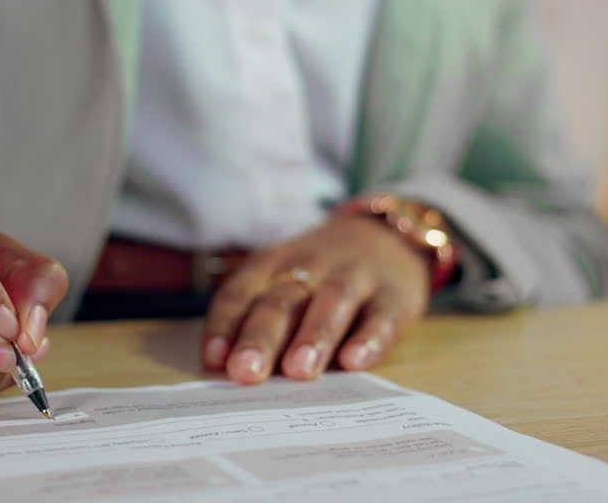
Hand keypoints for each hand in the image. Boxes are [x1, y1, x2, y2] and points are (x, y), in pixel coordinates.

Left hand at [202, 216, 429, 383]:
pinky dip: (368, 340)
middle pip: (280, 301)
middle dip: (261, 338)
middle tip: (246, 372)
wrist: (383, 236)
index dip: (225, 325)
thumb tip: (229, 371)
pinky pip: (380, 317)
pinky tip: (355, 362)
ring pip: (331, 302)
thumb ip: (258, 319)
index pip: (240, 293)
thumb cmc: (317, 275)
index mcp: (272, 266)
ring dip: (312, 336)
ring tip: (298, 371)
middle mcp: (309, 267)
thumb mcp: (282, 281)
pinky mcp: (393, 296)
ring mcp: (354, 278)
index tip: (214, 360)